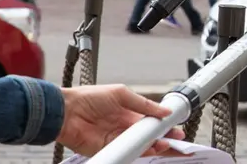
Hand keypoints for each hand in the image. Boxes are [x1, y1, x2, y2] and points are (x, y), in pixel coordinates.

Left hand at [56, 84, 185, 157]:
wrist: (66, 111)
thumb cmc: (89, 97)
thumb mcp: (121, 94)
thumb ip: (144, 104)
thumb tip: (164, 110)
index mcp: (129, 112)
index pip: (152, 121)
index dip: (165, 125)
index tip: (177, 128)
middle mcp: (125, 127)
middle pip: (150, 136)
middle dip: (166, 140)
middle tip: (180, 142)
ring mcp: (117, 139)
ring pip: (142, 146)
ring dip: (156, 146)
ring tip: (167, 144)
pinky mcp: (109, 149)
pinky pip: (128, 152)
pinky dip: (141, 152)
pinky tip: (151, 149)